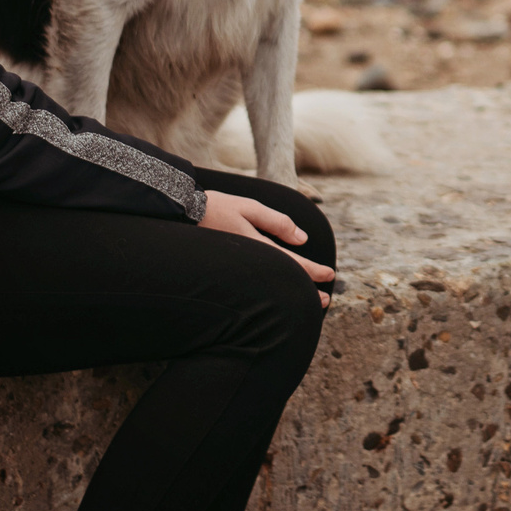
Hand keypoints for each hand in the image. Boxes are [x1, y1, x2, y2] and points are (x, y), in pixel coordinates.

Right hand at [200, 189, 338, 301]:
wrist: (181, 216)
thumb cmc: (216, 208)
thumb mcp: (249, 207)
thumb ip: (277, 222)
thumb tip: (302, 239)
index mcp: (258, 246)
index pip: (293, 264)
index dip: (313, 271)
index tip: (330, 275)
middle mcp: (250, 263)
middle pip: (284, 281)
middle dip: (306, 291)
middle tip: (325, 301)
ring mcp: (239, 270)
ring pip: (271, 288)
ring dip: (290, 294)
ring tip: (308, 303)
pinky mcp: (229, 273)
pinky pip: (257, 286)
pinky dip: (272, 292)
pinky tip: (278, 295)